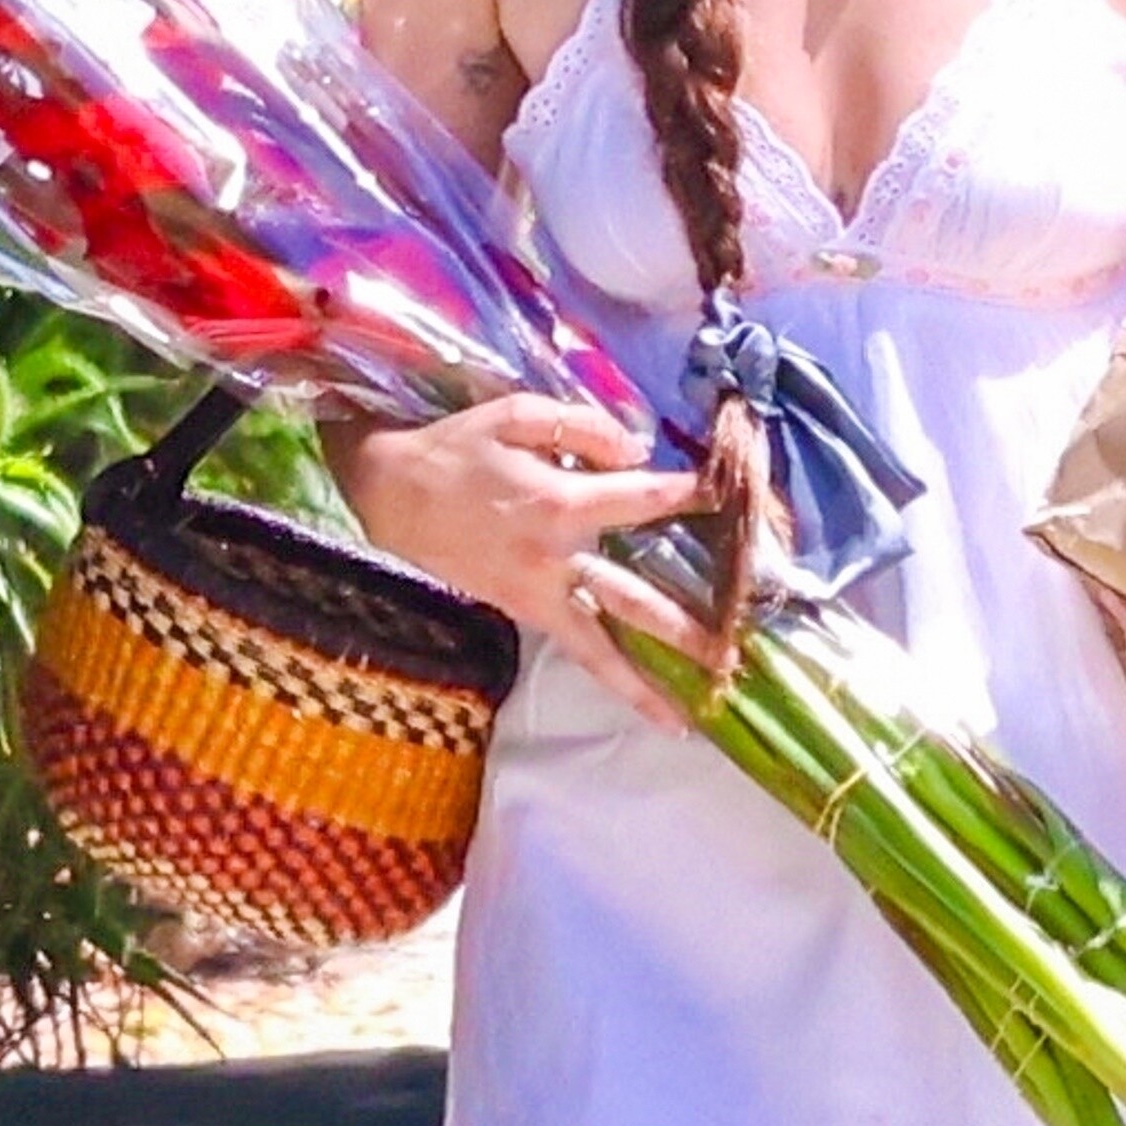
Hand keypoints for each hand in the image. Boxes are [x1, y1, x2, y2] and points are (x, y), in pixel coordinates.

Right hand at [335, 392, 712, 734]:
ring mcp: (541, 595)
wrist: (388, 497)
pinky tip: (650, 708)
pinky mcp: (525, 613)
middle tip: (738, 648)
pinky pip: (579, 652)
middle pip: (635, 599)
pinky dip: (614, 681)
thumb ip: (580, 425)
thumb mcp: (512, 413)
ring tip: (700, 712)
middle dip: (688, 625)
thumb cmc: (454, 450)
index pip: (643, 500)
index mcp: (559, 502)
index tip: (731, 497)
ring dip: (653, 682)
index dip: (690, 495)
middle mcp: (557, 559)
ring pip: (605, 648)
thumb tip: (637, 449)